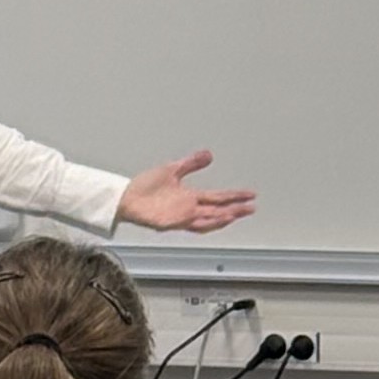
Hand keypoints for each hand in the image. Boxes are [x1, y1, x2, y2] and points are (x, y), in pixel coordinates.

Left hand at [115, 149, 255, 234]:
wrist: (126, 197)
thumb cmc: (144, 187)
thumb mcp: (172, 169)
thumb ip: (191, 163)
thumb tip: (208, 155)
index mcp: (190, 197)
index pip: (218, 197)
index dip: (235, 196)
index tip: (250, 195)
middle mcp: (189, 208)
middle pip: (218, 210)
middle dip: (236, 209)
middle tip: (252, 207)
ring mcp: (182, 216)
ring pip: (209, 219)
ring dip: (224, 217)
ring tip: (239, 213)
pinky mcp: (172, 222)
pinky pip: (193, 223)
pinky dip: (207, 221)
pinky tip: (217, 218)